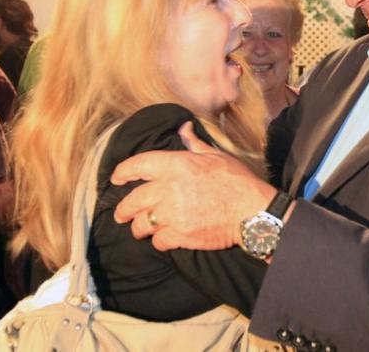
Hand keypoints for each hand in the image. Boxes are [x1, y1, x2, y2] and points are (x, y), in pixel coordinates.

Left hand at [112, 121, 276, 250]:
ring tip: (142, 229)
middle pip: (132, 200)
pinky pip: (158, 241)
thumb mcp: (215, 155)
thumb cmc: (236, 180)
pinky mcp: (180, 235)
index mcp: (176, 164)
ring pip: (141, 224)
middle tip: (121, 214)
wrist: (252, 211)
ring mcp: (172, 214)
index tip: (116, 178)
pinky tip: (164, 238)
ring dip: (140, 227)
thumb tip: (184, 126)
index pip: (137, 165)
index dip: (122, 172)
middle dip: (123, 209)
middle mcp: (169, 188)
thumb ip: (193, 144)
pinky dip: (159, 241)